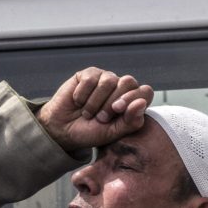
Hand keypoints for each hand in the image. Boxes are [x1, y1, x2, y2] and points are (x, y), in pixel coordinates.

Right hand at [36, 67, 153, 152]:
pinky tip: (78, 102)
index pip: (145, 92)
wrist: (62, 130)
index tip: (117, 111)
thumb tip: (142, 102)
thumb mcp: (113, 133)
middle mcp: (120, 87)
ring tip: (88, 113)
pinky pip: (91, 79)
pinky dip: (82, 95)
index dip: (133, 99)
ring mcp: (105, 79)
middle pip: (128, 82)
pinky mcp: (89, 75)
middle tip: (101, 117)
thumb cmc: (89, 132)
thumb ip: (131, 121)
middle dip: (112, 102)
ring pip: (109, 81)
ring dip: (95, 102)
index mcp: (131, 102)